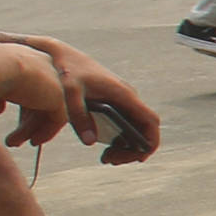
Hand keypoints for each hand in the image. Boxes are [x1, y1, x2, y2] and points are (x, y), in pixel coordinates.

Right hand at [0, 43, 70, 148]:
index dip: (25, 104)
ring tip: (13, 143)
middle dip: (29, 120)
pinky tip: (33, 141)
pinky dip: (47, 131)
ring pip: (48, 109)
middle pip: (43, 97)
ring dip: (32, 129)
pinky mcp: (59, 94)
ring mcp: (54, 78)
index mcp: (29, 57)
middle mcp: (44, 64)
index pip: (34, 83)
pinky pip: (59, 117)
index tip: (14, 120)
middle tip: (17, 137)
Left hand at [43, 44, 161, 162]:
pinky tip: (104, 147)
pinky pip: (127, 124)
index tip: (140, 158)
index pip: (150, 121)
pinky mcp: (115, 102)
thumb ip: (79, 116)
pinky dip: (120, 139)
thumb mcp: (70, 93)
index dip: (151, 141)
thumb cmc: (68, 71)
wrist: (65, 54)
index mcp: (124, 95)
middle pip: (145, 130)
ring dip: (126, 146)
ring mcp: (123, 100)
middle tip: (109, 160)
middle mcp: (128, 98)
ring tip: (105, 158)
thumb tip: (90, 142)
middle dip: (133, 150)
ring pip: (136, 129)